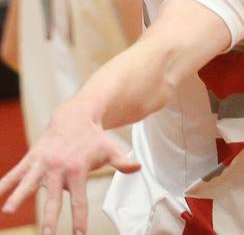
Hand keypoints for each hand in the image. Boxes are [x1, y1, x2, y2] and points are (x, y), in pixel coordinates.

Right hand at [0, 101, 138, 234]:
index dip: (79, 218)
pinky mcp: (32, 157)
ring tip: (8, 210)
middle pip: (53, 197)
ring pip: (29, 182)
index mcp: (78, 169)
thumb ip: (120, 162)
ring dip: (18, 196)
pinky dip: (4, 183)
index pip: (80, 200)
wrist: (75, 114)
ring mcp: (43, 162)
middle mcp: (59, 167)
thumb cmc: (93, 137)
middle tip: (46, 234)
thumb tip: (137, 168)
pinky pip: (15, 172)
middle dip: (49, 217)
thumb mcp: (109, 149)